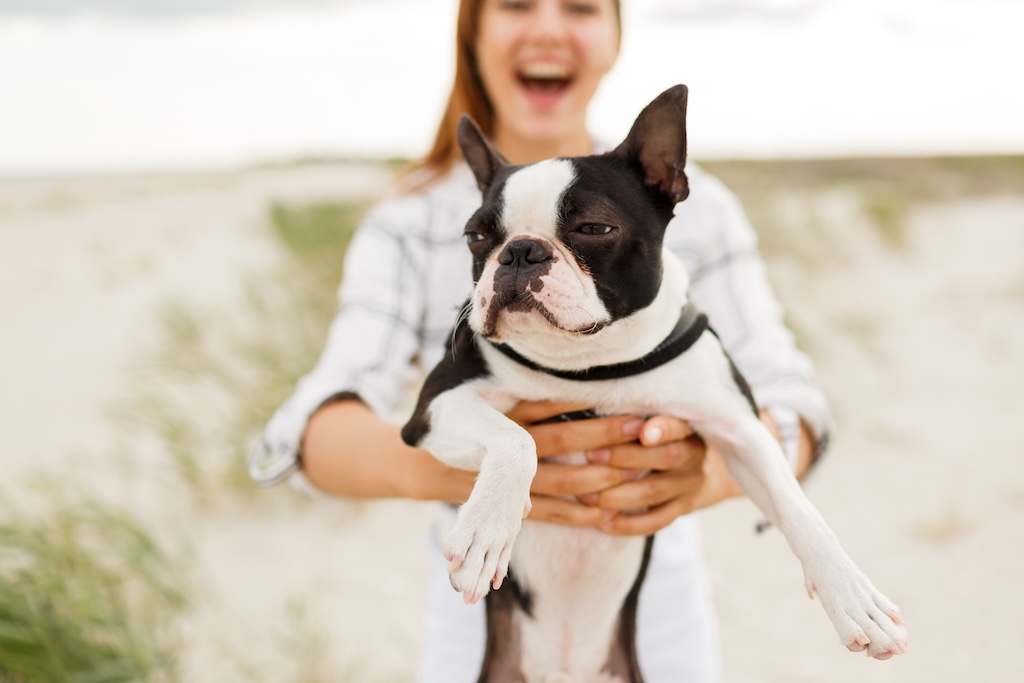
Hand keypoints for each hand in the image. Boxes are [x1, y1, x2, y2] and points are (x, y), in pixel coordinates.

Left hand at [506, 401, 742, 534]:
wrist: (709, 469)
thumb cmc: (665, 433)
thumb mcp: (660, 414)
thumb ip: (634, 408)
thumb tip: (584, 390)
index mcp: (687, 427)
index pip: (678, 426)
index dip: (661, 429)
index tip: (641, 431)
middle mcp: (693, 455)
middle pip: (666, 458)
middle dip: (627, 458)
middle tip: (591, 456)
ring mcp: (689, 484)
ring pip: (655, 493)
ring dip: (619, 495)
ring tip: (585, 495)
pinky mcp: (683, 508)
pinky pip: (657, 521)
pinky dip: (630, 524)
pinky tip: (603, 523)